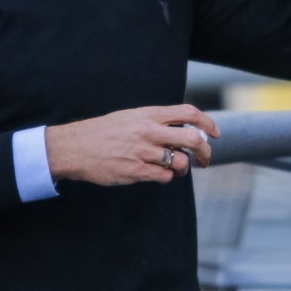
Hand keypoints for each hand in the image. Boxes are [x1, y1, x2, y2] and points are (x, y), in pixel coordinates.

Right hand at [44, 105, 219, 186]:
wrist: (76, 147)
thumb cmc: (103, 131)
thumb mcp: (130, 117)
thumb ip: (155, 121)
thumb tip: (182, 129)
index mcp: (148, 114)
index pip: (188, 113)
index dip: (207, 123)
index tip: (215, 133)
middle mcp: (149, 131)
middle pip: (193, 139)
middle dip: (205, 151)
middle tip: (204, 158)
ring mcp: (143, 152)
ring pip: (180, 162)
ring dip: (183, 168)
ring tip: (175, 167)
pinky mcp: (136, 171)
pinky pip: (164, 178)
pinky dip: (166, 177)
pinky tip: (156, 173)